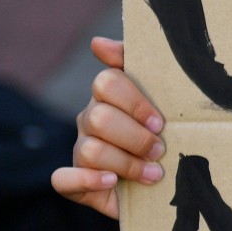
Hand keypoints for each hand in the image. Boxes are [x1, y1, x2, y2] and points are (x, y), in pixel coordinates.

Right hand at [50, 37, 165, 220]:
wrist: (168, 187)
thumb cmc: (169, 137)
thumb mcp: (167, 101)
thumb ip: (142, 65)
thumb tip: (97, 42)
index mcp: (110, 97)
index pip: (107, 82)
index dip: (135, 102)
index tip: (159, 122)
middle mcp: (90, 121)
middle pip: (99, 118)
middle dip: (135, 137)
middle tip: (159, 150)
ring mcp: (81, 151)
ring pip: (90, 150)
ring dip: (126, 163)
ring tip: (154, 174)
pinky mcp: (75, 184)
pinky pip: (62, 179)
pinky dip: (87, 180)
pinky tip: (111, 181)